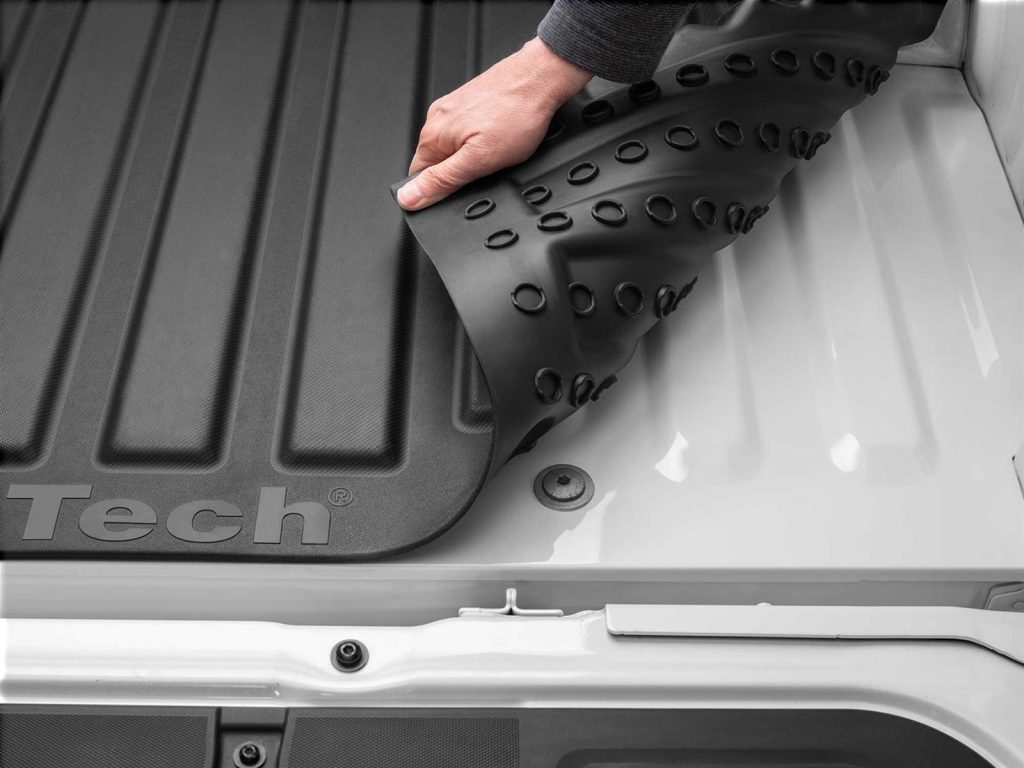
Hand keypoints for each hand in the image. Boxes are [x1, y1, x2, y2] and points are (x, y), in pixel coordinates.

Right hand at [397, 37, 590, 210]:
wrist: (540, 78)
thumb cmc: (517, 114)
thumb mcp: (478, 160)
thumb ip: (442, 180)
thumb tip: (409, 197)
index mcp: (433, 136)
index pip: (418, 178)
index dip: (437, 192)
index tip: (462, 189)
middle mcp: (437, 118)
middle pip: (436, 163)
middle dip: (458, 173)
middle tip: (486, 167)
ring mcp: (453, 107)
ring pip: (453, 147)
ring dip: (471, 155)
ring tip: (496, 148)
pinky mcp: (469, 101)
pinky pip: (466, 131)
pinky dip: (480, 139)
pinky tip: (499, 136)